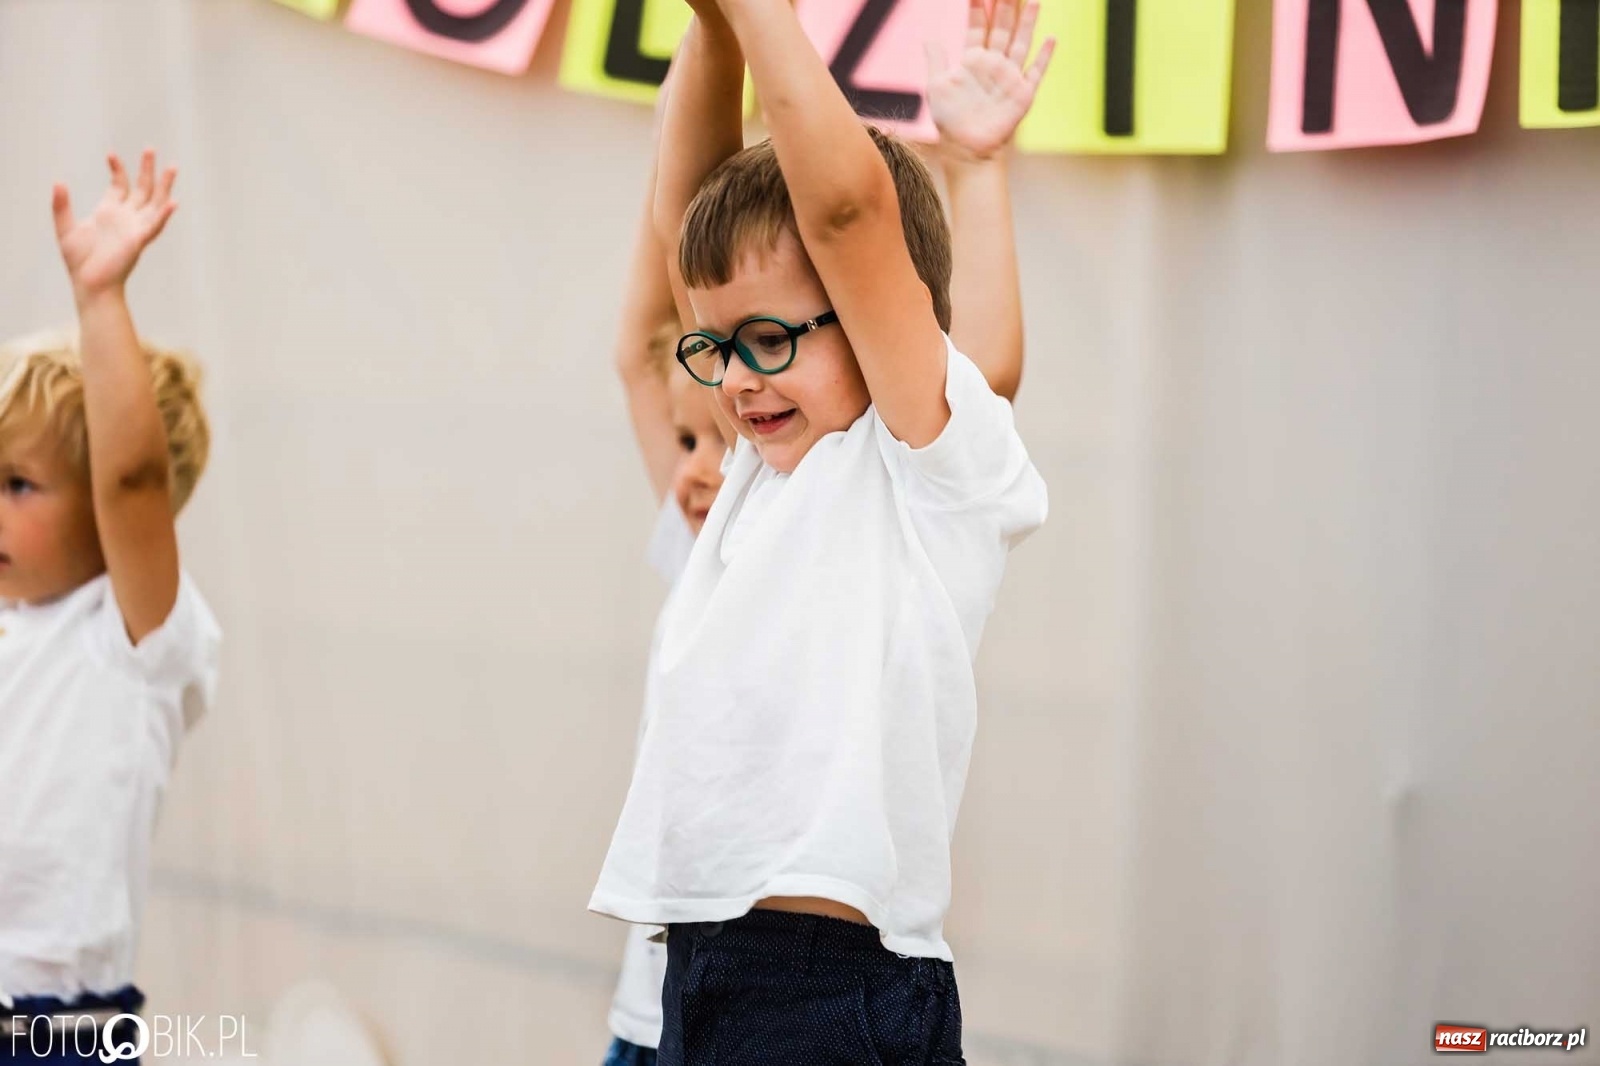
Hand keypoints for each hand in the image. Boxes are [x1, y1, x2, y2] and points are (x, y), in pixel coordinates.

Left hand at [53, 150, 177, 300]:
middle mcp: (126, 217)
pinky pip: (155, 225)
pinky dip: (164, 214)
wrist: (90, 283)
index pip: (119, 185)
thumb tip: (58, 182)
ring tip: (172, 168)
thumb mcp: (64, 228)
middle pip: (142, 188)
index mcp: (109, 211)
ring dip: (164, 186)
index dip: (117, 168)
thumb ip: (61, 206)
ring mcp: (135, 227)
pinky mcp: (139, 240)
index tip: (111, 153)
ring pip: (155, 202)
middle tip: (150, 149)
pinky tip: (172, 202)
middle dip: (147, 169)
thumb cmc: (79, 261)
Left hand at [926, 0, 1054, 162]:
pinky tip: (1051, 39)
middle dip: (1005, 6)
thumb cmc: (949, 119)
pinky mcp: (1022, 93)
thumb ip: (936, 60)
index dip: (979, 8)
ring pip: (1020, 42)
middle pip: (1002, 27)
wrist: (967, 149)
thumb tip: (929, 38)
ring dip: (1027, 22)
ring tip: (1032, 0)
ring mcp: (1010, 77)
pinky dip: (1044, 56)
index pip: (978, 27)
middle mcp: (993, 64)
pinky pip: (1036, 72)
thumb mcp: (936, 86)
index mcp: (973, 60)